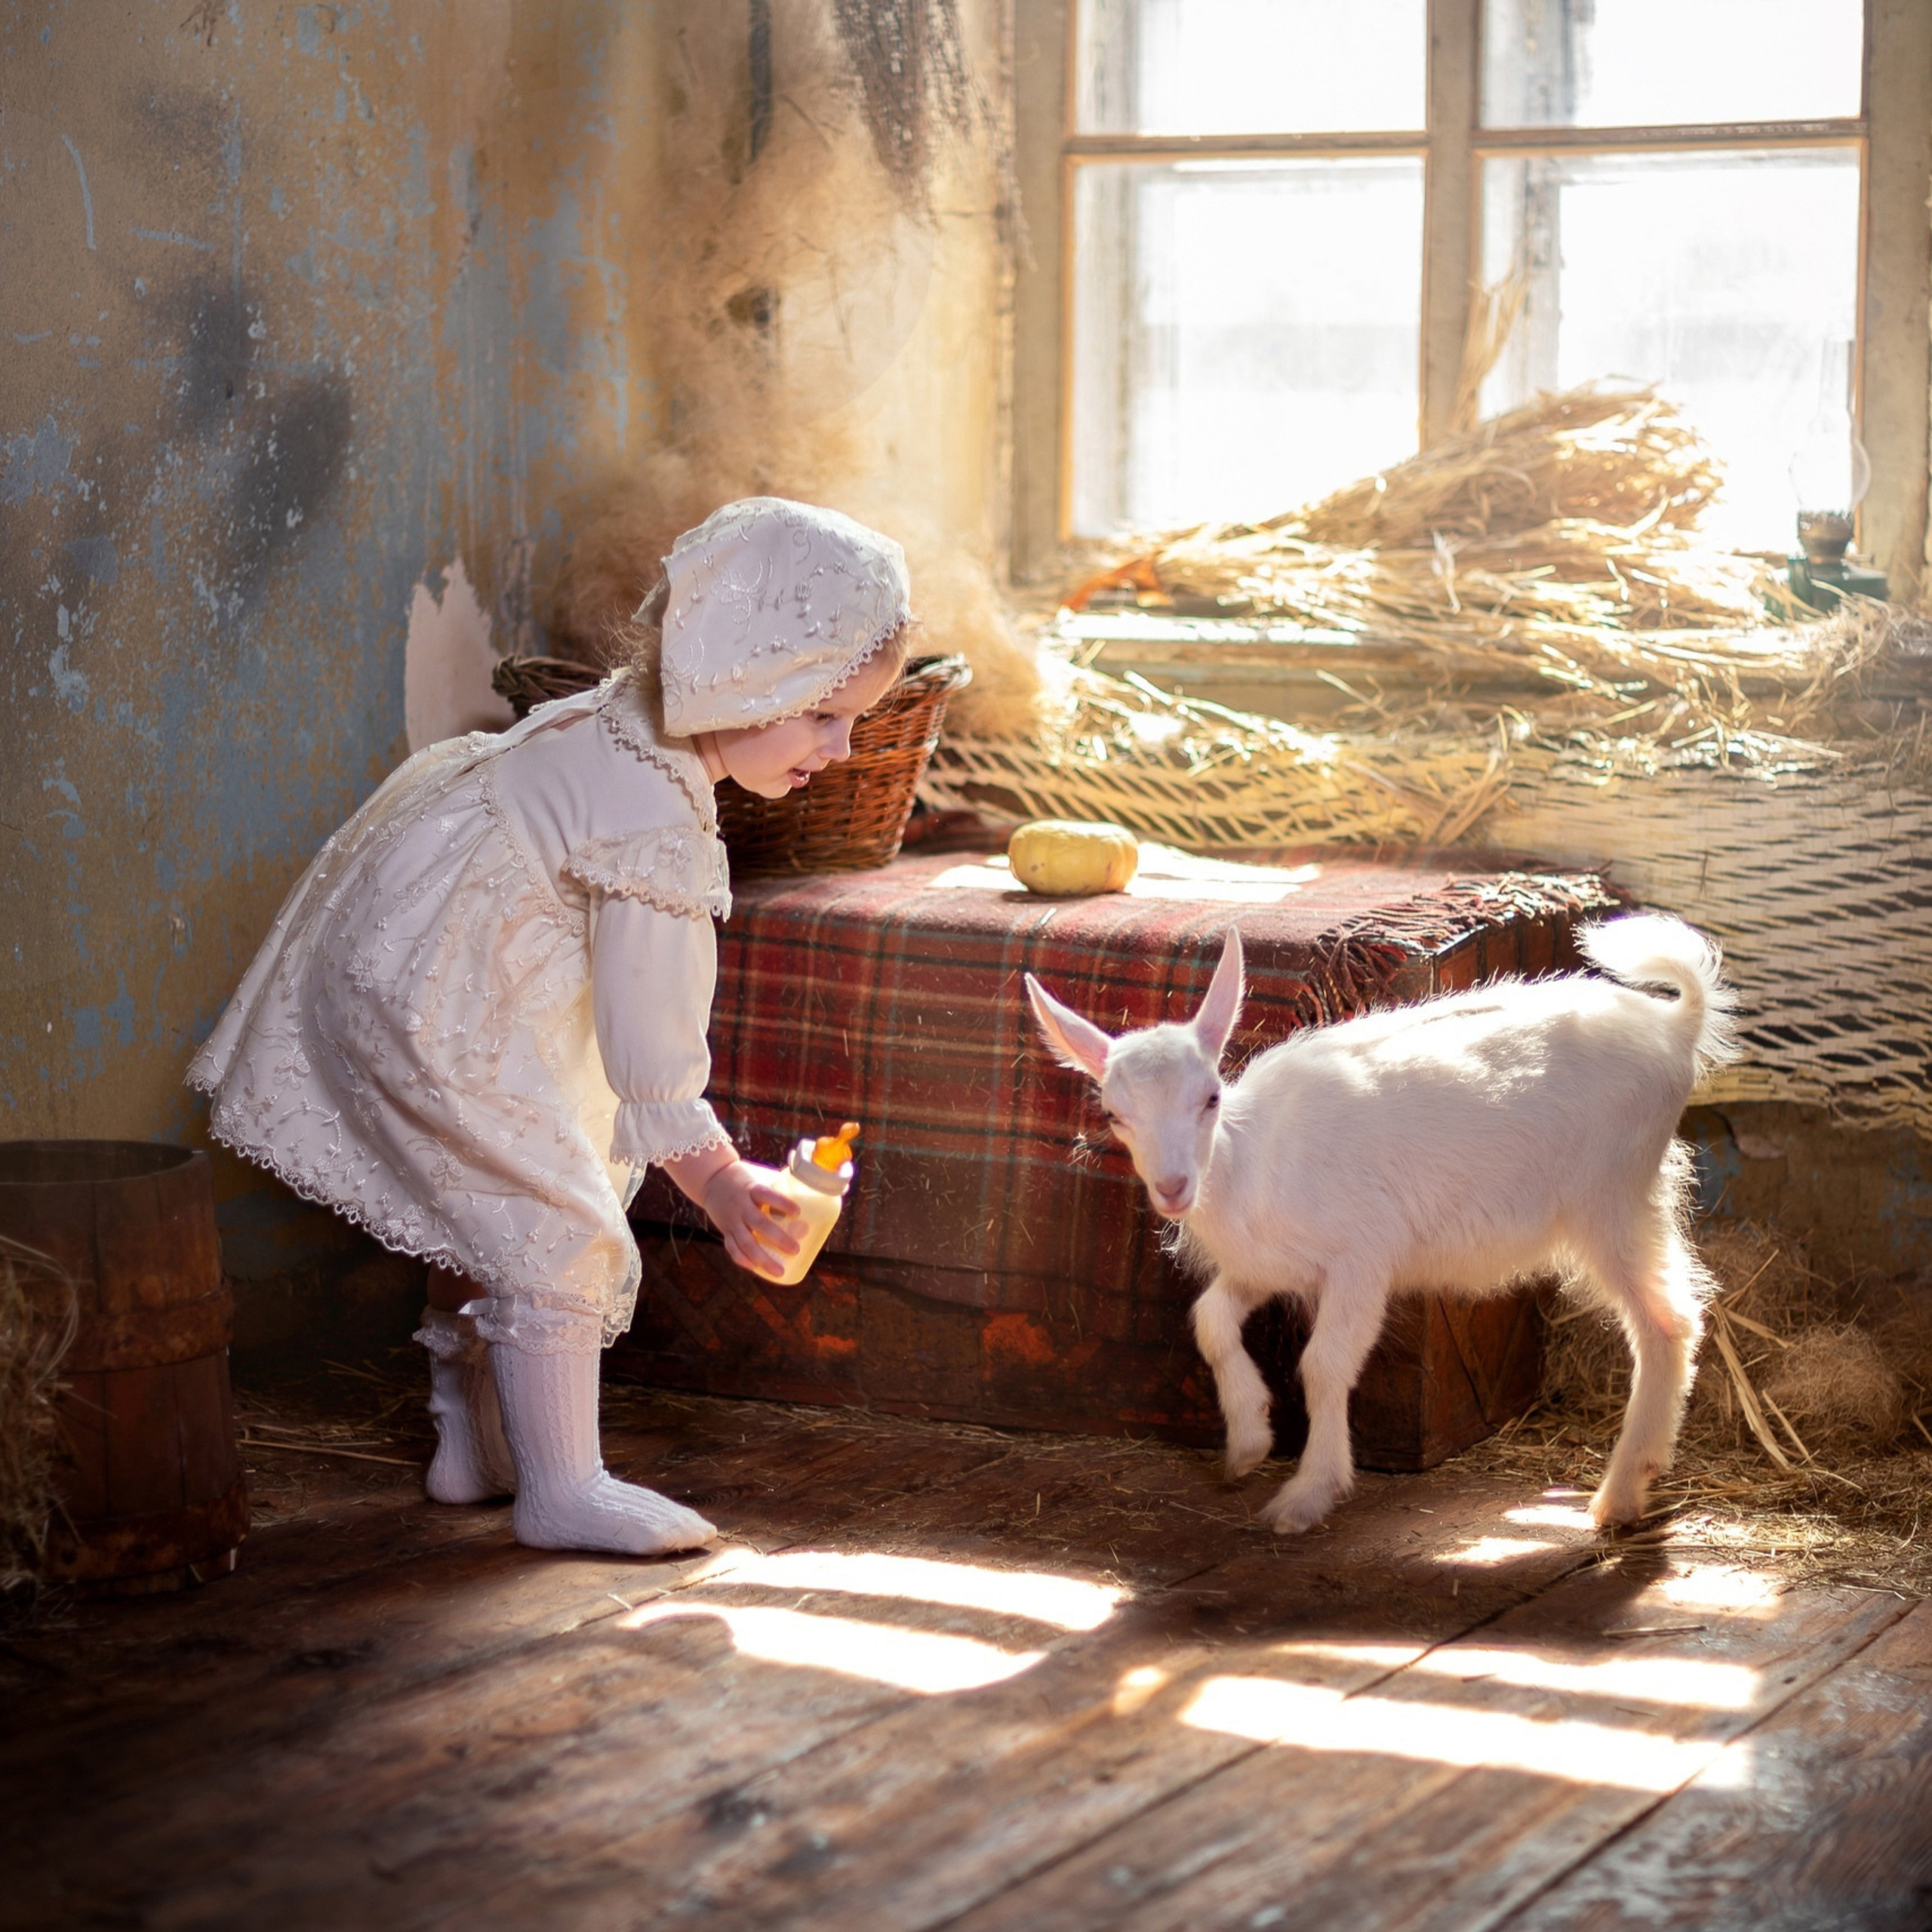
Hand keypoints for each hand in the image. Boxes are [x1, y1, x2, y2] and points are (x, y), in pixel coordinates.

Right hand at [701, 1161, 805, 1279]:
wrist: (711, 1180)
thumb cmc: (744, 1180)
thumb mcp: (759, 1177)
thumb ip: (778, 1185)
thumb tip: (809, 1191)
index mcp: (751, 1189)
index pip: (767, 1194)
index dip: (781, 1203)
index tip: (797, 1212)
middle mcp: (740, 1206)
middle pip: (759, 1223)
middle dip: (778, 1238)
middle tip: (795, 1249)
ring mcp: (731, 1220)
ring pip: (745, 1242)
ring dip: (762, 1259)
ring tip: (779, 1271)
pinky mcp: (725, 1230)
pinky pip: (732, 1248)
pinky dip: (743, 1259)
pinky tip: (755, 1268)